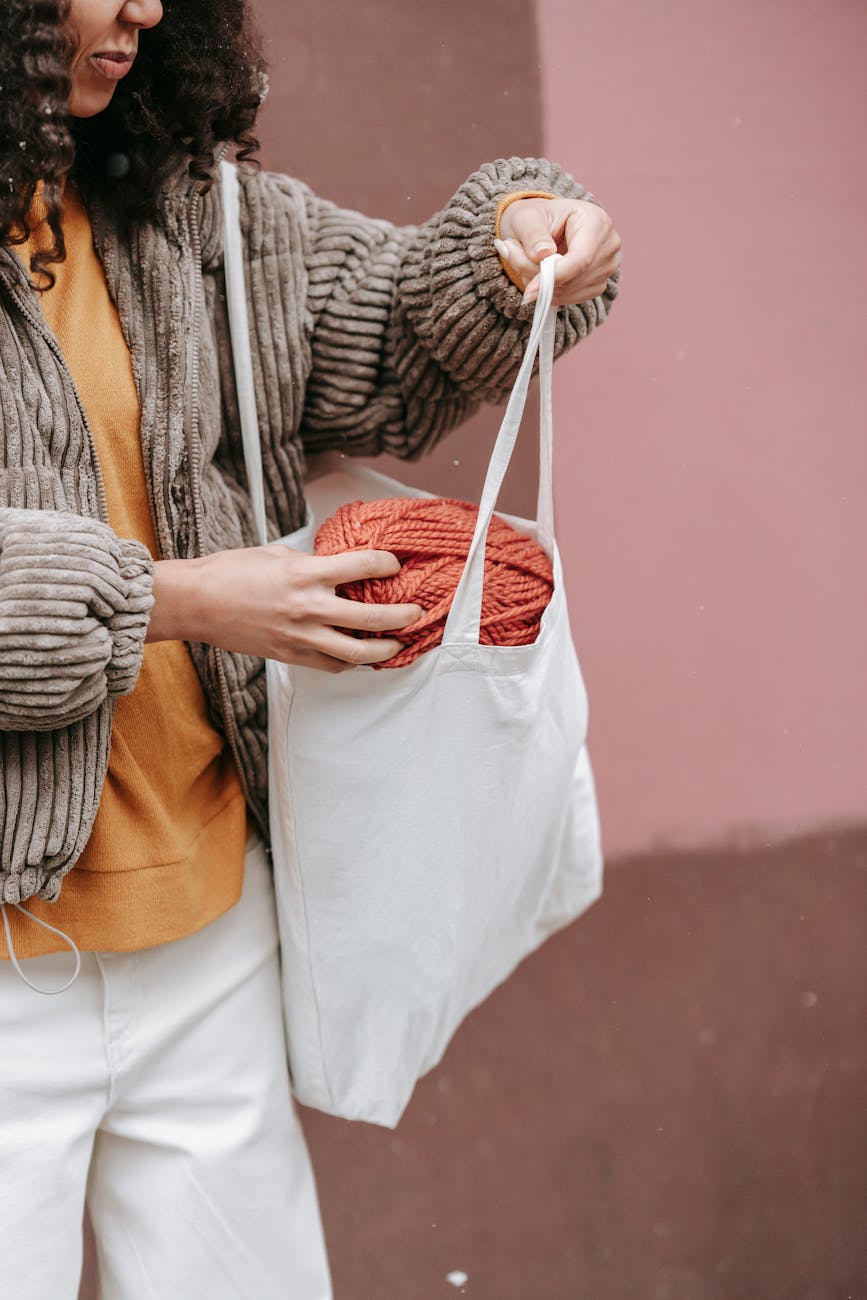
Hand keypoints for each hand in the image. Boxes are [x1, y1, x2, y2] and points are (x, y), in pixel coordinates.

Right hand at [147, 545, 421, 671]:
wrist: (198, 603)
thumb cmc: (231, 573)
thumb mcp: (278, 555)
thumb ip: (312, 563)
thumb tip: (338, 567)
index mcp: (306, 574)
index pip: (364, 566)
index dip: (387, 563)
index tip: (394, 564)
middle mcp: (309, 608)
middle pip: (373, 618)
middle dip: (402, 615)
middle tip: (416, 612)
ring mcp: (302, 637)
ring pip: (358, 652)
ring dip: (384, 649)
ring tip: (396, 643)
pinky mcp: (291, 655)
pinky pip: (332, 665)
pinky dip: (349, 661)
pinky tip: (357, 654)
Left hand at [494, 197, 620, 306]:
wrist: (542, 226)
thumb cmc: (536, 217)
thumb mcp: (527, 217)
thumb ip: (533, 234)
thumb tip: (542, 256)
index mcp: (597, 221)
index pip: (581, 259)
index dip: (555, 276)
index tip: (529, 290)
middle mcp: (609, 245)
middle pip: (575, 277)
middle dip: (540, 279)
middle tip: (513, 258)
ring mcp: (607, 267)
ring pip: (571, 291)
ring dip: (542, 286)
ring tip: (524, 262)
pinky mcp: (598, 284)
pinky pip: (571, 298)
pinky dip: (550, 293)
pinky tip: (540, 276)